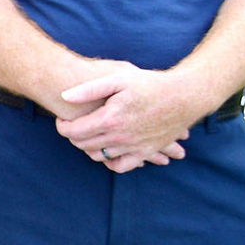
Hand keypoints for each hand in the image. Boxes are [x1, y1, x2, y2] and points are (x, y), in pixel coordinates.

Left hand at [54, 66, 199, 172]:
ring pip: (99, 156)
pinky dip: (110, 162)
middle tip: (71, 126)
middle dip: (72, 136)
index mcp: (110, 119)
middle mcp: (120, 137)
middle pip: (83, 145)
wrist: (184, 96)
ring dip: (88, 147)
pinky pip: (121, 166)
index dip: (62, 126)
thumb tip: (64, 96)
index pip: (74, 131)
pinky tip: (106, 151)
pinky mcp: (146, 153)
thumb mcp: (118, 78)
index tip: (60, 119)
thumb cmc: (150, 84)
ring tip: (87, 134)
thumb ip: (90, 88)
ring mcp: (133, 147)